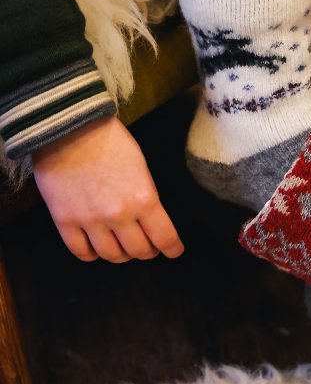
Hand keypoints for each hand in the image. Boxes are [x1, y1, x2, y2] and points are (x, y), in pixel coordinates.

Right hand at [32, 116, 183, 262]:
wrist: (68, 128)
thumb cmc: (110, 141)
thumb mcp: (141, 167)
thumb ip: (147, 197)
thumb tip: (150, 219)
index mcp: (144, 200)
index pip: (165, 238)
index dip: (172, 249)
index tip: (174, 251)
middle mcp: (119, 215)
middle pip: (139, 251)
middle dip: (147, 251)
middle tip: (147, 246)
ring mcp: (90, 220)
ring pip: (111, 256)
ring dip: (121, 255)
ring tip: (122, 247)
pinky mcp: (64, 220)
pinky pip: (81, 252)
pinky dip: (92, 254)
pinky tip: (96, 247)